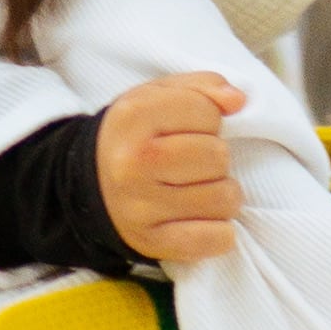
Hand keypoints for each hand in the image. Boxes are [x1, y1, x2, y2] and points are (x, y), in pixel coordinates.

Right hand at [96, 70, 249, 267]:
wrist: (91, 186)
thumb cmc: (136, 137)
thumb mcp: (158, 96)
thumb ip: (202, 86)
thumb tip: (238, 100)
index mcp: (134, 117)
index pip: (209, 113)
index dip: (208, 119)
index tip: (188, 130)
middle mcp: (133, 163)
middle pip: (218, 156)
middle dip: (215, 157)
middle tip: (194, 162)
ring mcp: (141, 207)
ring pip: (225, 199)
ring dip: (222, 194)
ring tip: (198, 189)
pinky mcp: (153, 243)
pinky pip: (217, 239)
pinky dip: (220, 231)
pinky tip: (201, 219)